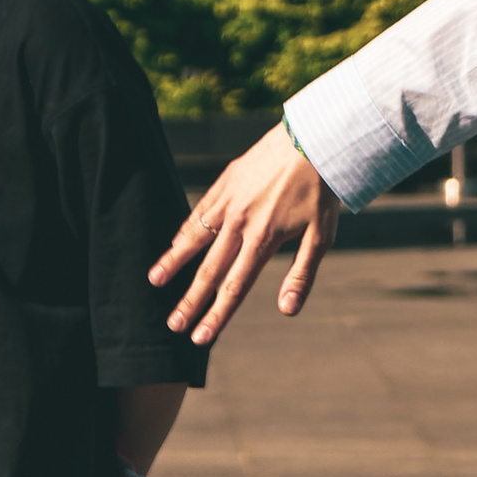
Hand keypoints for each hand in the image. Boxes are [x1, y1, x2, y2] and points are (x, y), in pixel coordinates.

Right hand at [150, 121, 342, 344]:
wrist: (313, 139)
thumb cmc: (322, 191)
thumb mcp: (321, 236)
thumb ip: (301, 274)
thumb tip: (287, 311)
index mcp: (263, 240)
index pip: (234, 287)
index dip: (216, 315)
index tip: (199, 337)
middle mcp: (240, 224)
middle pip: (209, 270)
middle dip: (190, 301)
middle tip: (173, 324)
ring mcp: (228, 202)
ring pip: (194, 238)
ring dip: (174, 262)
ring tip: (155, 281)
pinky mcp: (225, 183)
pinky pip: (199, 212)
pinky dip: (185, 230)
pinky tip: (174, 242)